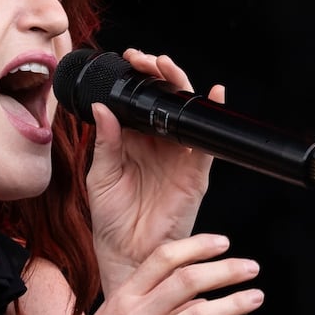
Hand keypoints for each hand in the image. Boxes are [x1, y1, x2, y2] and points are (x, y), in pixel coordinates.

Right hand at [35, 232, 261, 314]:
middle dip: (227, 269)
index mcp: (121, 298)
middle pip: (189, 278)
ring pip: (201, 313)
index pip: (164, 257)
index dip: (198, 246)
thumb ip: (147, 308)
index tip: (224, 243)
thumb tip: (194, 298)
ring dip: (234, 302)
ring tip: (255, 298)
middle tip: (251, 267)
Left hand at [86, 49, 220, 291]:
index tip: (128, 60)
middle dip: (158, 74)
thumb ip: (105, 142)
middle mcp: (158, 146)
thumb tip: (102, 108)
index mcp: (134, 143)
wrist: (127, 255)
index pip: (140, 102)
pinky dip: (211, 118)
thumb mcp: (101, 176)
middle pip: (165, 101)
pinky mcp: (194, 173)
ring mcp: (178, 157)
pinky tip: (213, 96)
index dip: (137, 79)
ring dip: (180, 86)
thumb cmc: (111, 220)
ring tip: (167, 68)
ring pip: (186, 113)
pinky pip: (207, 142)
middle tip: (145, 60)